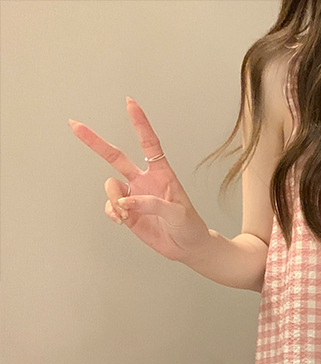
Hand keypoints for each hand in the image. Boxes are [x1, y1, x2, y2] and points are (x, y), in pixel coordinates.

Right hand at [68, 97, 209, 260]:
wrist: (187, 247)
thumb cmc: (189, 226)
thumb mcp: (177, 214)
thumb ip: (153, 204)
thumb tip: (127, 202)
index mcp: (161, 174)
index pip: (149, 143)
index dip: (139, 123)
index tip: (130, 103)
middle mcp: (144, 181)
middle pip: (115, 156)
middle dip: (94, 141)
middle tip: (75, 125)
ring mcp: (134, 196)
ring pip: (111, 186)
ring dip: (114, 199)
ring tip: (127, 214)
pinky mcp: (128, 212)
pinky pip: (110, 206)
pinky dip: (112, 212)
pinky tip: (122, 220)